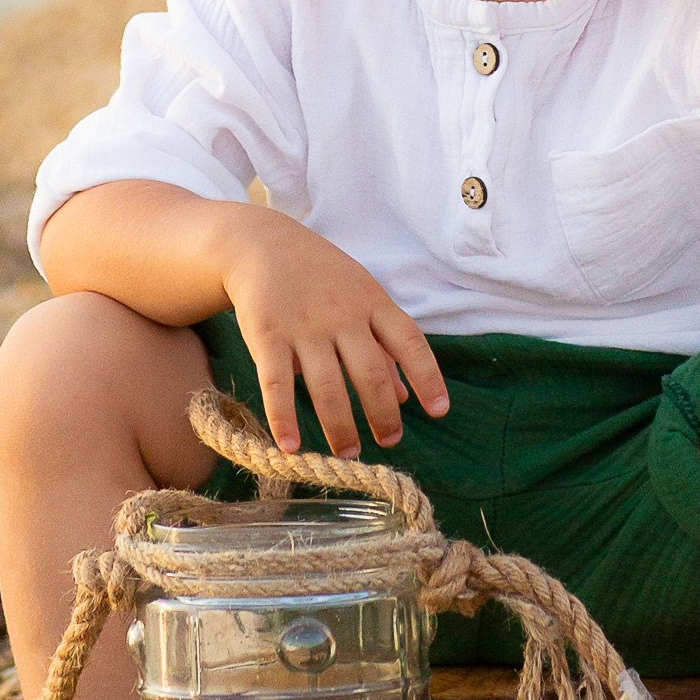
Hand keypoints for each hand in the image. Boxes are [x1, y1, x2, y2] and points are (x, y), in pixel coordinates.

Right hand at [217, 211, 449, 459]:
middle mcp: (343, 315)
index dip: (428, 377)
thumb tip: (405, 396)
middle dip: (382, 415)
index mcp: (373, 303)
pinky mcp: (266, 336)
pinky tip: (291, 448)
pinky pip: (277, 383)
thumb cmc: (321, 276)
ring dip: (340, 426)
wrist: (260, 243)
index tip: (439, 411)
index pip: (410, 342)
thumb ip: (384, 346)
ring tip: (349, 456)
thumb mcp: (361, 297)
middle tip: (390, 443)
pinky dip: (284, 418)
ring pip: (327, 386)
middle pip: (370, 373)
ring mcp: (304, 327)